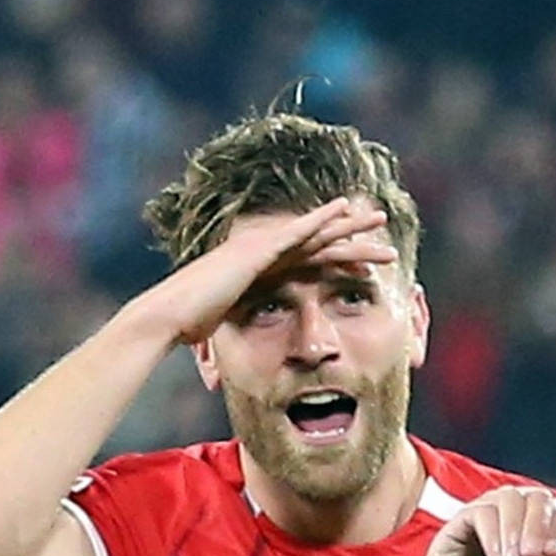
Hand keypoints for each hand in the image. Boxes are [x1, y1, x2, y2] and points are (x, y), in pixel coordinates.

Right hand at [139, 198, 394, 347]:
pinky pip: (296, 232)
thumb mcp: (230, 324)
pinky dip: (320, 219)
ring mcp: (260, 248)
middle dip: (354, 237)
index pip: (310, 261)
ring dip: (349, 225)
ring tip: (379, 219)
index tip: (367, 265)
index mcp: (262, 269)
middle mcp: (264, 253)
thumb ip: (246, 324)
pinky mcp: (258, 250)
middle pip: (319, 242)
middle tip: (384, 231)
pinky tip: (344, 211)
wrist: (170, 316)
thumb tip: (256, 345)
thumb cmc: (191, 325)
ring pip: (316, 233)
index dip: (340, 260)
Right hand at [416, 483, 555, 555]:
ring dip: (514, 530)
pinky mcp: (466, 516)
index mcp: (542, 531)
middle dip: (538, 526)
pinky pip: (483, 511)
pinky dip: (493, 537)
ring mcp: (493, 511)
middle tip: (531, 555)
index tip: (555, 553)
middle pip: (538, 499)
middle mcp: (520, 514)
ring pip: (510, 499)